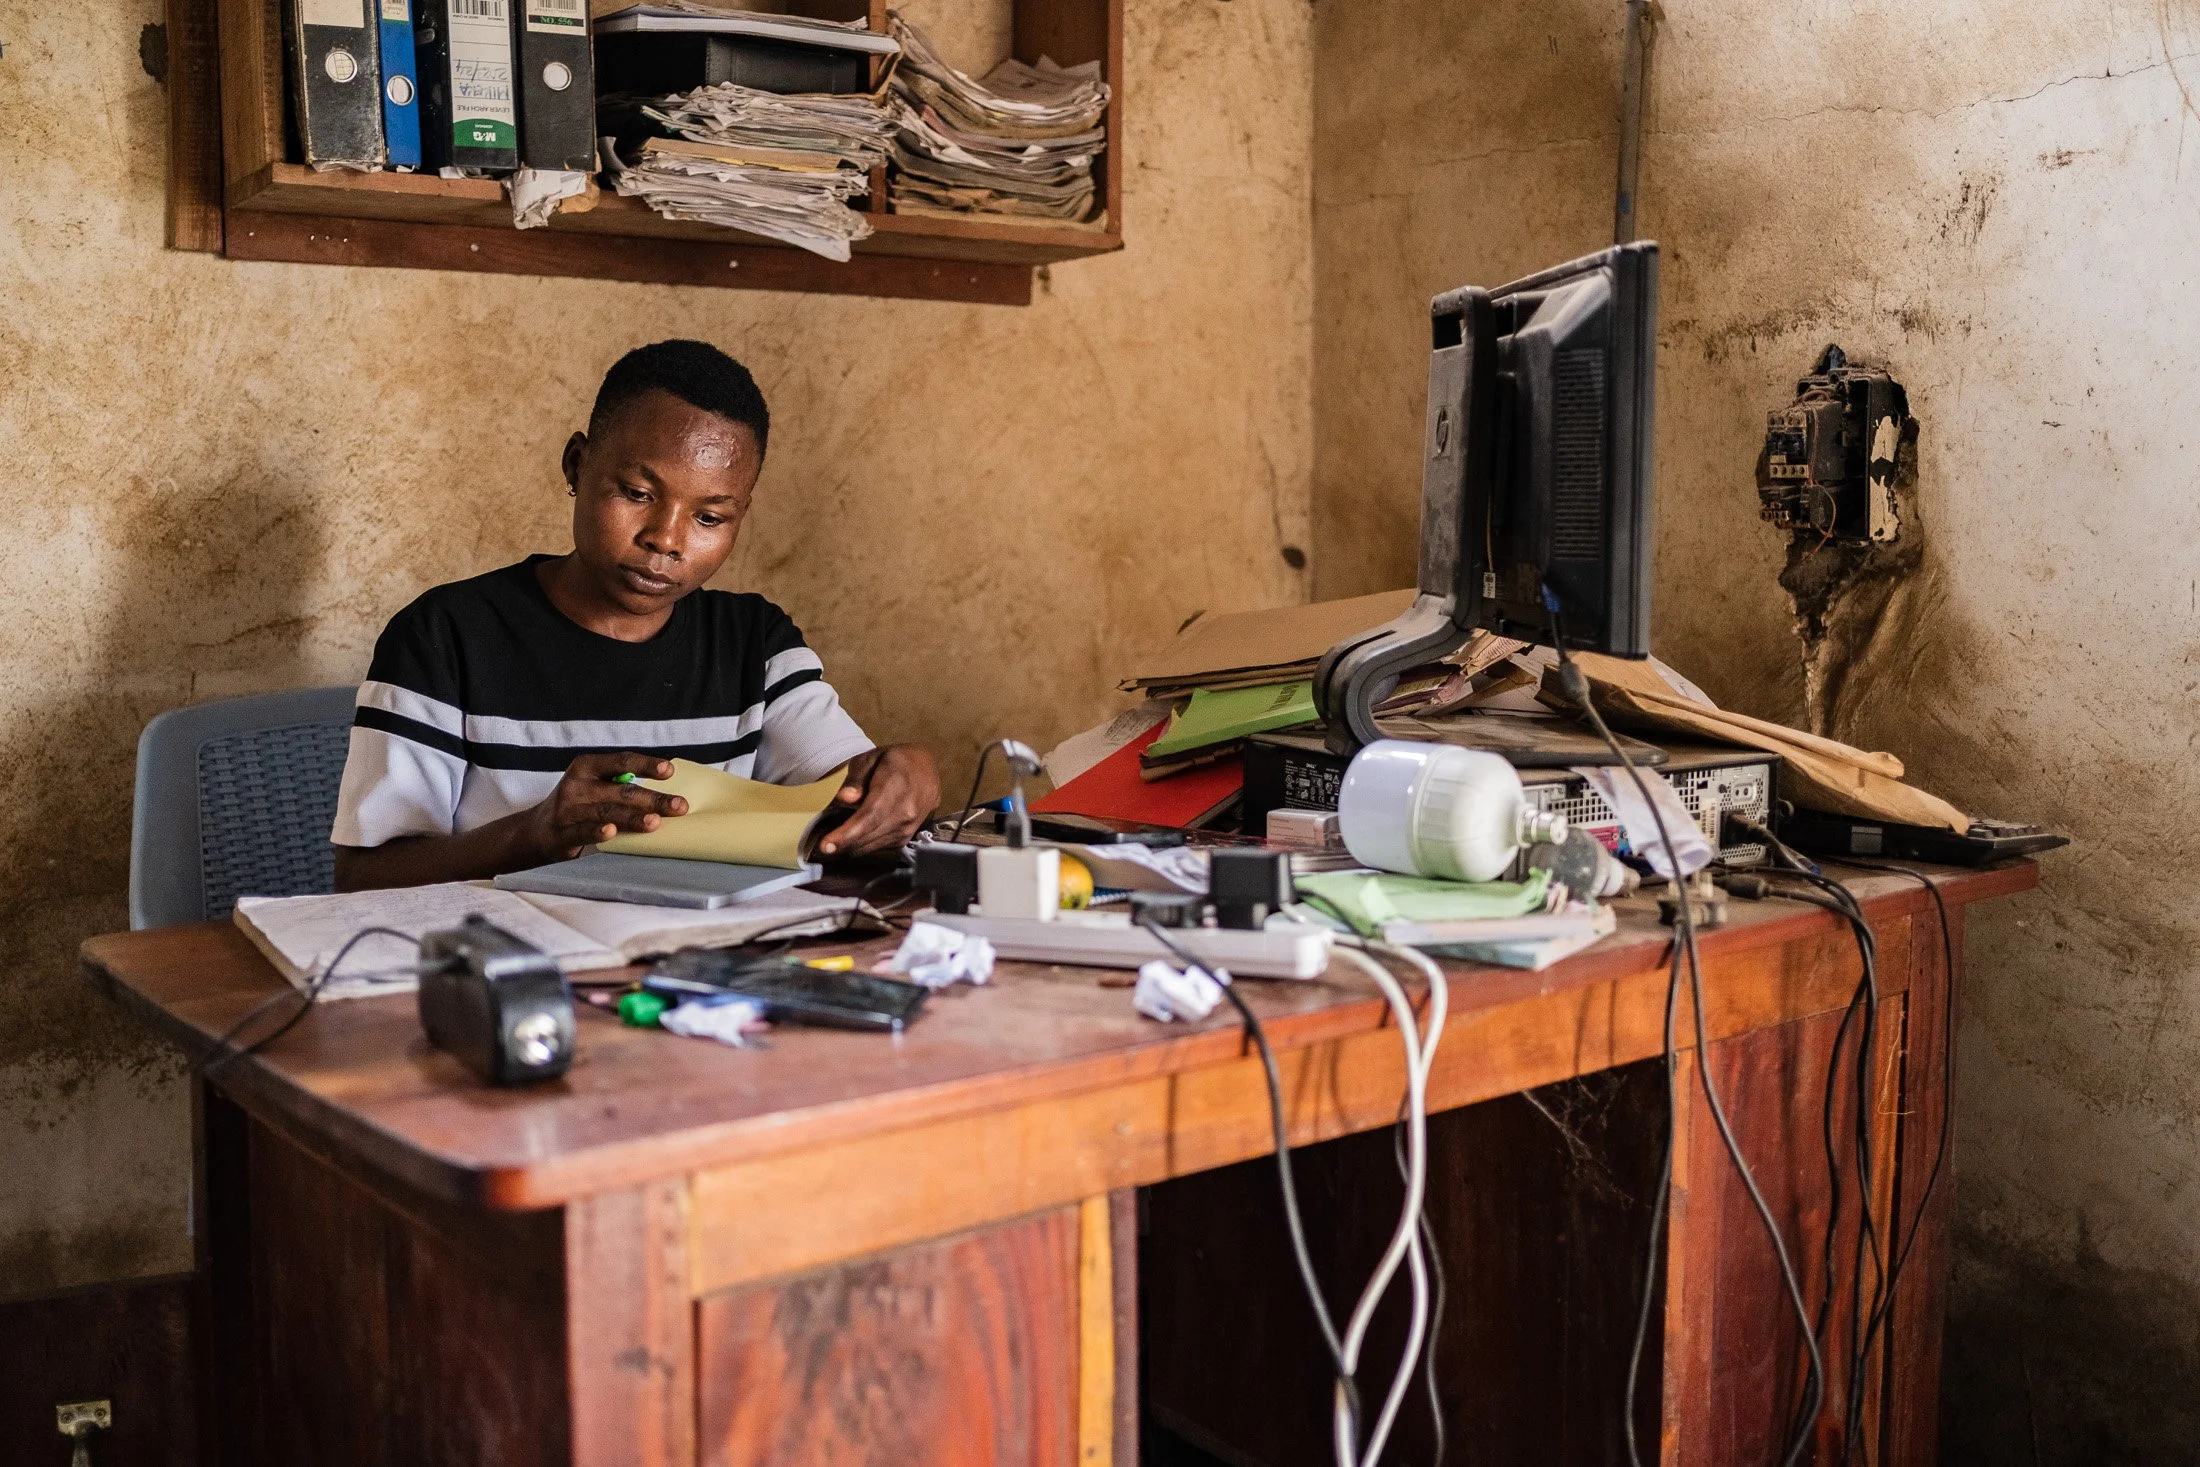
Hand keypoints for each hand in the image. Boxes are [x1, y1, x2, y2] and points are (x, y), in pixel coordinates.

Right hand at [523, 752, 689, 863]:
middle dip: (652, 799)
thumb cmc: (578, 806)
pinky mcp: (561, 834)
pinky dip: (597, 832)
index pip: (621, 761)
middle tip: (679, 806)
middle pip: (620, 790)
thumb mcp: (594, 786)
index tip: (670, 770)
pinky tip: (611, 832)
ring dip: (632, 817)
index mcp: (586, 767)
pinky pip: (582, 832)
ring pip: (606, 812)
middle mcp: (576, 785)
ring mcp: (567, 810)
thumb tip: (668, 791)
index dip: (646, 765)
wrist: (536, 831)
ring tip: (655, 822)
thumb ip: (621, 784)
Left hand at [819, 745, 939, 857]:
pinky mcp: (907, 836)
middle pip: (871, 833)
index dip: (848, 833)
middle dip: (844, 844)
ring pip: (875, 844)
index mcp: (898, 785)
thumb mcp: (871, 758)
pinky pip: (881, 847)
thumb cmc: (895, 761)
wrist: (926, 768)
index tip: (827, 844)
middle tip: (822, 848)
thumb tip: (845, 798)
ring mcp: (910, 825)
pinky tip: (853, 838)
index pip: (870, 815)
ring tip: (833, 843)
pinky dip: (864, 845)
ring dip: (852, 846)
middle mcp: (908, 809)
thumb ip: (856, 778)